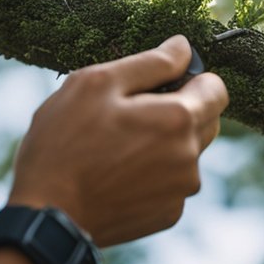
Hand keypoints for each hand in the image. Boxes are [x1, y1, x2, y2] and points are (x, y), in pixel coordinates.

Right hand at [8, 35, 228, 246]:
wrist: (46, 216)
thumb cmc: (64, 143)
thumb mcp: (97, 84)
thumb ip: (151, 62)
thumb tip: (184, 47)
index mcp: (179, 119)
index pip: (217, 89)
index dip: (191, 79)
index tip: (160, 84)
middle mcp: (190, 158)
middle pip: (206, 120)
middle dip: (179, 110)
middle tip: (130, 114)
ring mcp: (181, 191)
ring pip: (188, 152)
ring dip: (165, 143)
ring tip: (117, 147)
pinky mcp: (168, 215)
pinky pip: (173, 182)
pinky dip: (154, 173)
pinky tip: (117, 174)